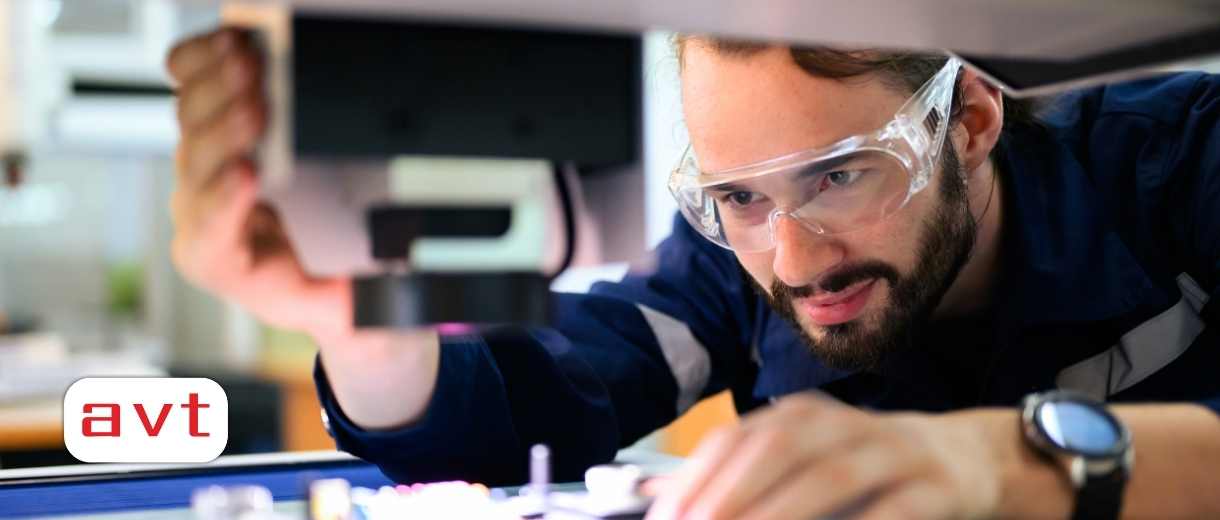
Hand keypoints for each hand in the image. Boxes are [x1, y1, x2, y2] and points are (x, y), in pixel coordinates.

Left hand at [166, 28, 350, 341]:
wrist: (324, 271)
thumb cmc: (335, 288)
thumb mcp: (355, 311)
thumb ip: (364, 308)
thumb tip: (389, 290)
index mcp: (226, 264)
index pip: (209, 236)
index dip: (223, 205)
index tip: (250, 177)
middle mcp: (204, 213)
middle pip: (196, 168)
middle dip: (224, 132)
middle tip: (258, 106)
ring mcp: (203, 169)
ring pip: (192, 126)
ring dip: (217, 91)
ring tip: (250, 65)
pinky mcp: (213, 131)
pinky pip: (191, 93)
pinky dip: (205, 66)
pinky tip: (229, 46)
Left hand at [646, 393, 1002, 519]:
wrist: (966, 458)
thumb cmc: (865, 467)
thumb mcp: (803, 459)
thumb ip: (739, 475)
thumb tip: (659, 495)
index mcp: (802, 415)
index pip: (738, 436)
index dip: (697, 476)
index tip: (666, 517)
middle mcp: (843, 424)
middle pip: (780, 446)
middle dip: (732, 492)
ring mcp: (892, 451)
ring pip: (833, 476)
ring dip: (783, 512)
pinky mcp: (934, 488)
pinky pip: (894, 511)